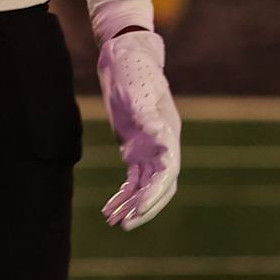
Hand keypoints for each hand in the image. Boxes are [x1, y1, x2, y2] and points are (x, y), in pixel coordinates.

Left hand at [96, 29, 181, 230]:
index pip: (167, 173)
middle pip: (159, 186)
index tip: (138, 208)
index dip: (155, 193)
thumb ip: (146, 113)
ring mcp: (149, 147)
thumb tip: (156, 135)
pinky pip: (132, 178)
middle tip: (124, 225)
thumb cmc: (133, 70)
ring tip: (113, 222)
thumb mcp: (138, 90)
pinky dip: (124, 194)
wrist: (123, 53)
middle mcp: (162, 145)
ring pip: (144, 186)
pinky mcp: (134, 147)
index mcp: (168, 134)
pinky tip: (110, 208)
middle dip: (144, 207)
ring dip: (131, 205)